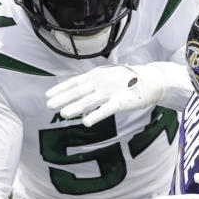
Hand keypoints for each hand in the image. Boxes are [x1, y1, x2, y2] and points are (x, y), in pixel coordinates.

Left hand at [45, 63, 173, 126]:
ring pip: (89, 101)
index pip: (74, 82)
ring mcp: (110, 91)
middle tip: (49, 106)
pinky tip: (86, 122)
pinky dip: (95, 116)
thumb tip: (79, 90)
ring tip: (63, 114)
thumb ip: (94, 83)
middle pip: (78, 91)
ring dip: (75, 107)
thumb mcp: (107, 77)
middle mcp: (100, 82)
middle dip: (63, 98)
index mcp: (96, 76)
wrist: (151, 79)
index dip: (61, 88)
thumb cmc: (127, 80)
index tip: (48, 95)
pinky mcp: (121, 101)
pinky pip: (106, 110)